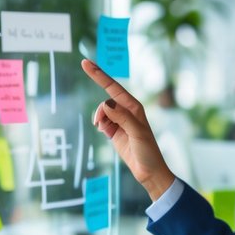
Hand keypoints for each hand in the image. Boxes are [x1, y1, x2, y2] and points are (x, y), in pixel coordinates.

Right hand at [82, 59, 176, 199]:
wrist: (148, 171)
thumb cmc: (148, 151)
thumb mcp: (137, 134)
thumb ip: (122, 118)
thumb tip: (107, 105)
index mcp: (134, 107)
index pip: (113, 87)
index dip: (99, 74)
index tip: (85, 63)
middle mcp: (127, 110)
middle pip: (105, 101)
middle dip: (101, 112)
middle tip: (104, 127)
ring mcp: (119, 120)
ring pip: (101, 112)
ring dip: (100, 120)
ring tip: (108, 134)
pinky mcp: (114, 130)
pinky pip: (101, 121)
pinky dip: (101, 126)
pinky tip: (107, 135)